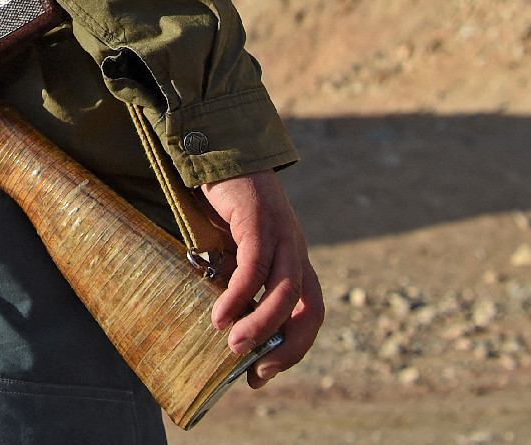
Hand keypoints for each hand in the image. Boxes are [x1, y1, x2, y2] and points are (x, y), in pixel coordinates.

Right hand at [199, 169, 323, 386]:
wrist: (222, 154)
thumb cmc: (226, 208)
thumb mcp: (236, 252)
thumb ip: (238, 281)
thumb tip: (222, 325)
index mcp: (295, 261)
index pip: (310, 313)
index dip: (293, 348)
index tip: (262, 375)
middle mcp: (296, 251)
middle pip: (310, 309)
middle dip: (288, 347)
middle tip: (256, 370)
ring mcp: (281, 235)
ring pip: (286, 292)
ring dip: (261, 325)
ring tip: (233, 347)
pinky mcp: (259, 222)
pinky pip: (255, 268)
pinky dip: (239, 296)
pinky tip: (219, 315)